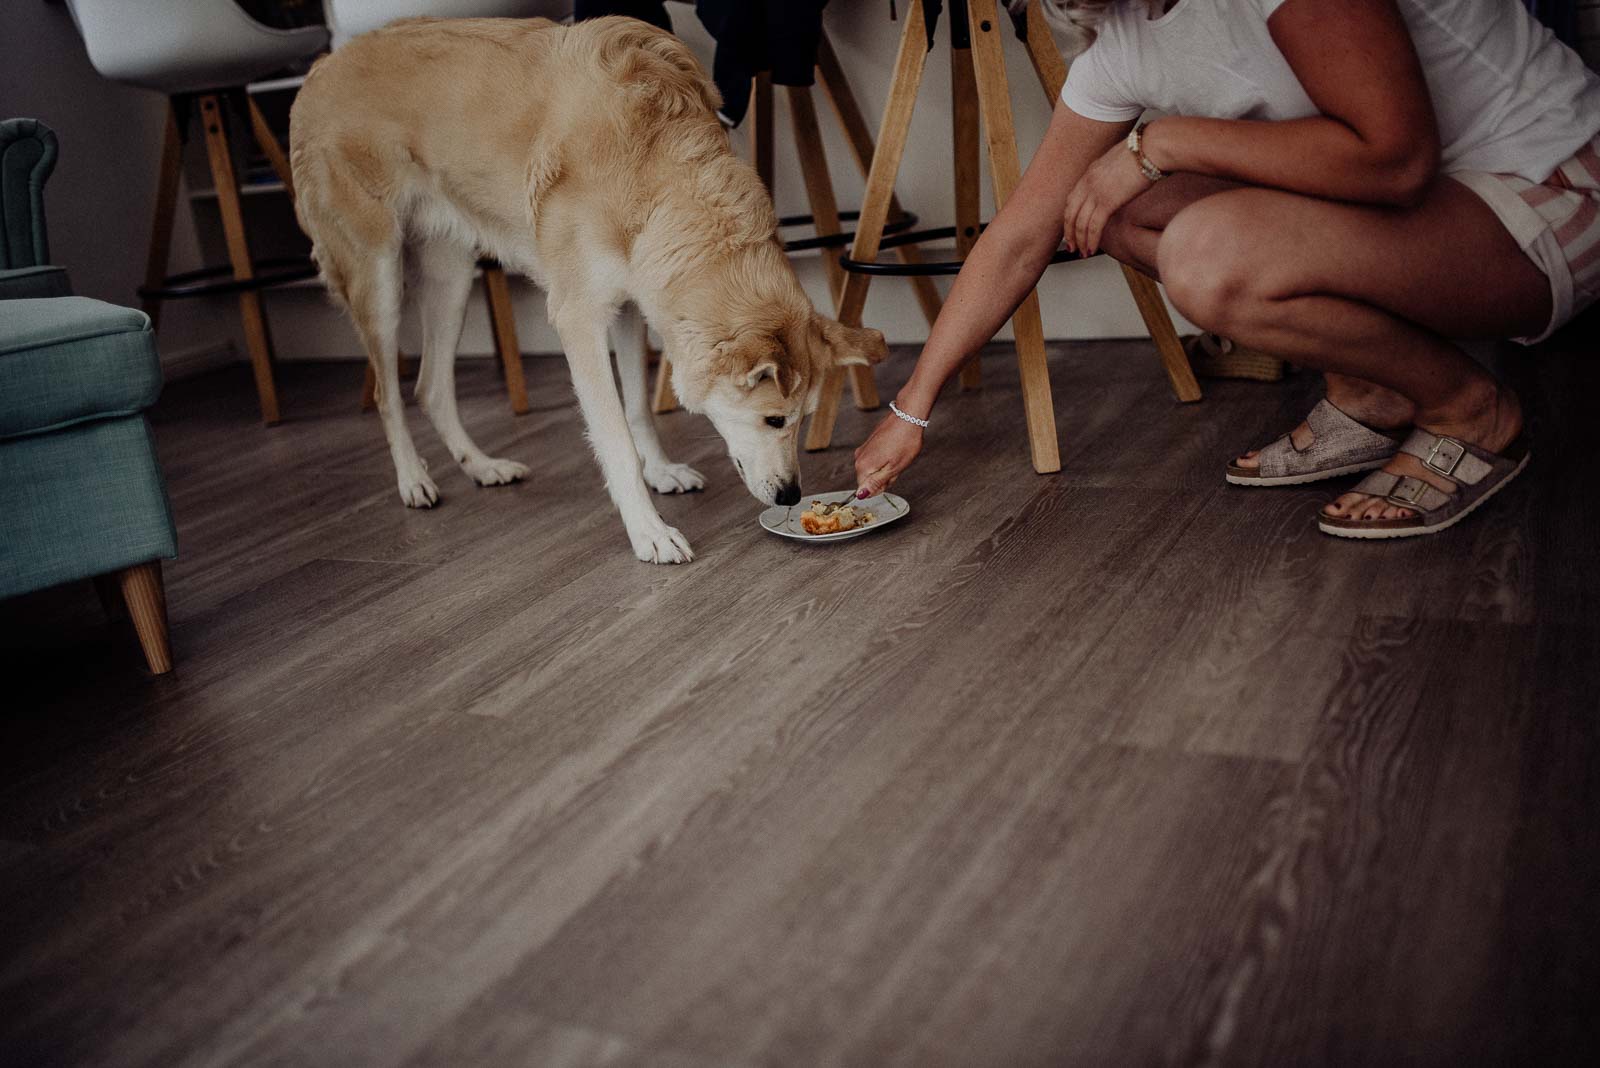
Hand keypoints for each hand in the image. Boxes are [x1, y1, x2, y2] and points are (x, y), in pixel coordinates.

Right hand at [853, 410, 923, 497]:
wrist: (907, 418)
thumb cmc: (904, 441)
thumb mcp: (894, 468)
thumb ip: (876, 483)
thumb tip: (861, 494)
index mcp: (863, 467)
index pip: (865, 489)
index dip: (881, 486)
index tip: (892, 476)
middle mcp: (859, 458)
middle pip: (868, 479)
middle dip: (883, 476)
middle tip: (896, 466)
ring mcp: (863, 449)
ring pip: (873, 469)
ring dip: (885, 467)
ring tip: (897, 457)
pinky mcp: (869, 443)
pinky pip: (875, 459)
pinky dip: (885, 458)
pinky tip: (895, 451)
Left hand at [1062, 134, 1150, 256]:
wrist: (1152, 148)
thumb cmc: (1145, 151)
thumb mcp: (1120, 162)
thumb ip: (1111, 175)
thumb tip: (1116, 185)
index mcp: (1090, 172)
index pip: (1072, 199)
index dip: (1069, 217)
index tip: (1071, 228)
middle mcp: (1088, 182)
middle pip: (1071, 213)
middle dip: (1069, 232)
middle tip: (1071, 246)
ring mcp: (1095, 192)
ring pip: (1080, 223)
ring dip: (1080, 241)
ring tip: (1082, 252)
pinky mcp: (1107, 201)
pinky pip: (1093, 227)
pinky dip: (1091, 241)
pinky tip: (1091, 250)